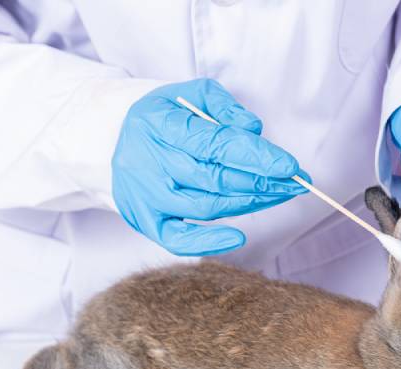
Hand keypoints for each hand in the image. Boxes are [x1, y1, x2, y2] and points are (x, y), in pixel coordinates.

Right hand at [112, 78, 308, 255]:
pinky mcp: (144, 220)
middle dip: (262, 182)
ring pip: (205, 207)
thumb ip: (222, 106)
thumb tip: (254, 130)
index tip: (289, 166)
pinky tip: (239, 236)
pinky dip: (209, 241)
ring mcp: (144, 196)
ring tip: (279, 195)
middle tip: (295, 183)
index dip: (255, 157)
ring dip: (249, 204)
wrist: (106, 139)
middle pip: (215, 178)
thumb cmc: (159, 117)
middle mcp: (147, 163)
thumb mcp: (186, 95)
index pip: (215, 144)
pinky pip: (177, 240)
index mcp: (157, 124)